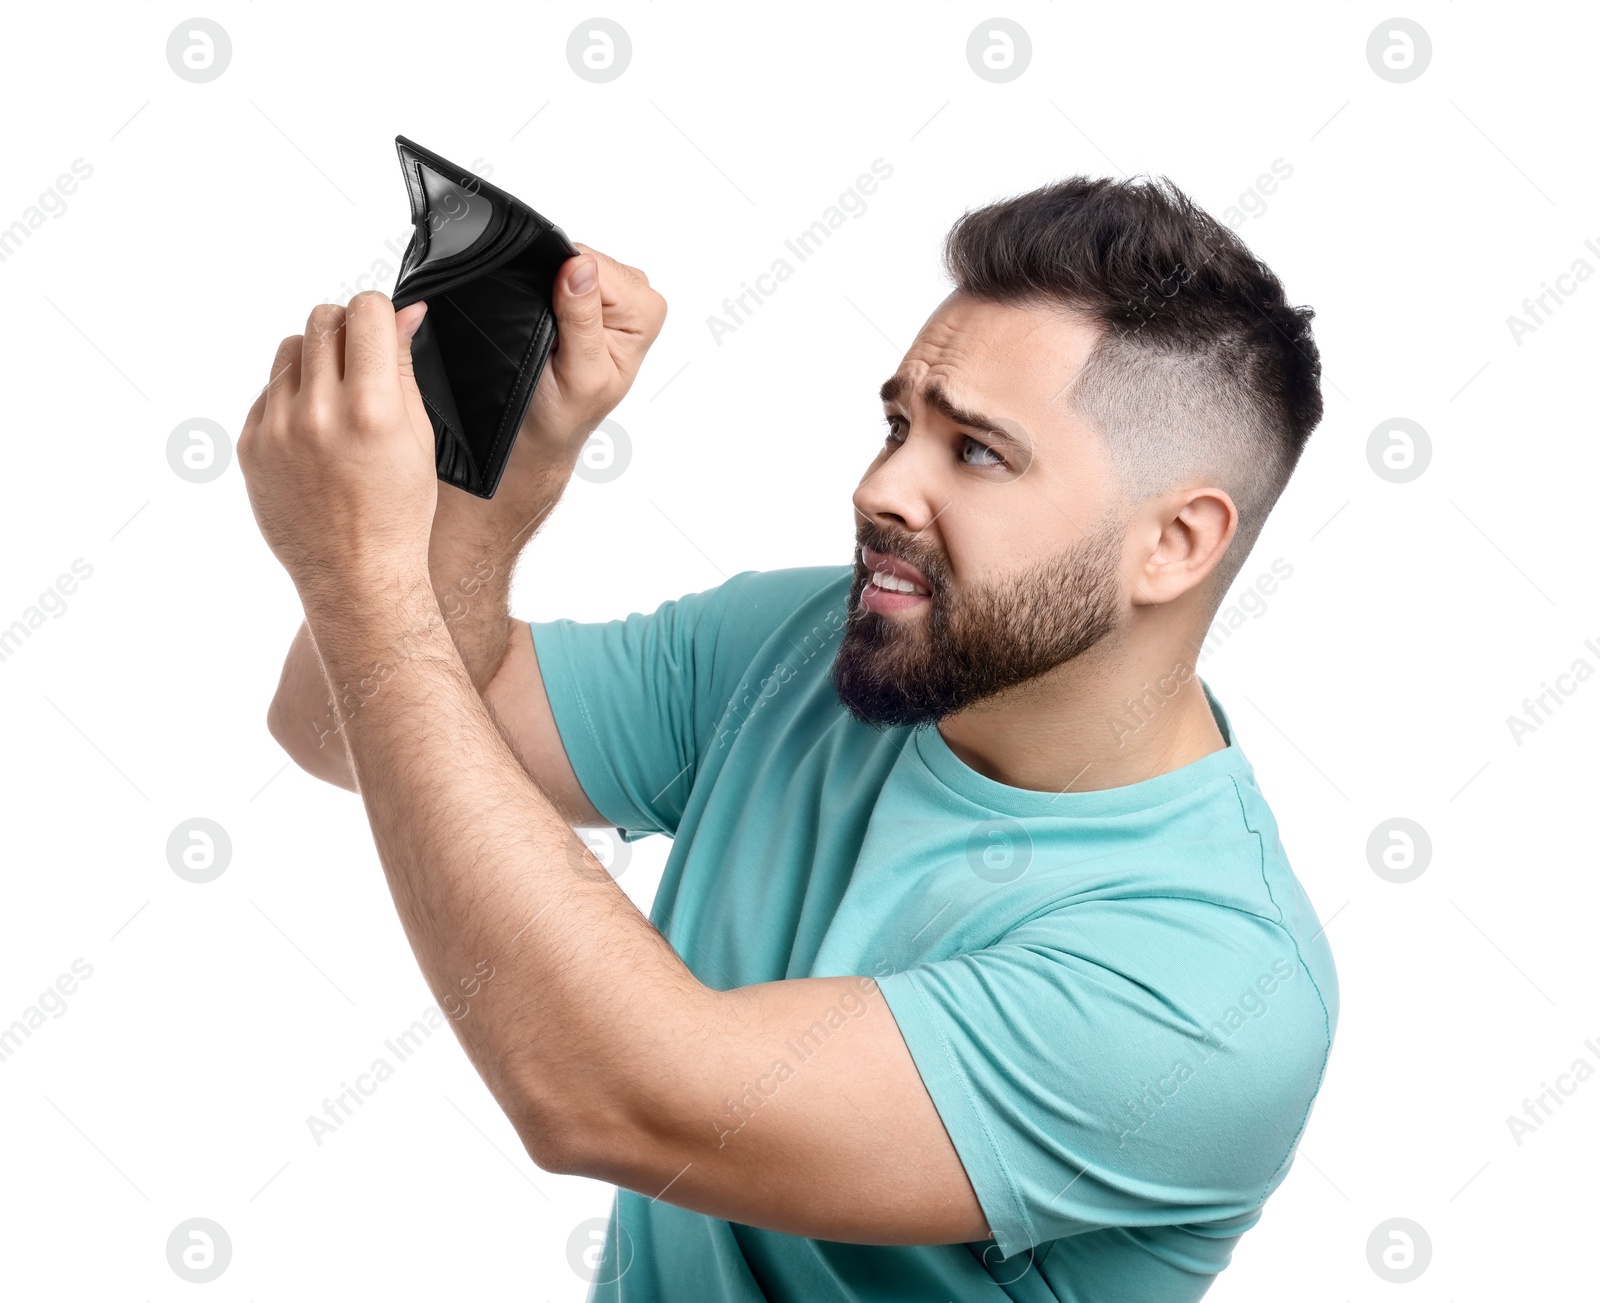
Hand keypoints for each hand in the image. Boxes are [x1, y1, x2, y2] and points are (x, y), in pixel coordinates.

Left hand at [238, 292, 435, 603]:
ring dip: (316, 358)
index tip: (384, 329)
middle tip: (362, 363)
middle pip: (323, 319)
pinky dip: (293, 397)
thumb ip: (403, 369)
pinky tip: (315, 433)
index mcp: (371, 411)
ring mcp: (277, 429)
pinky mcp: (250, 445)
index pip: (365, 312)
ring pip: (291, 348)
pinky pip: (269, 391)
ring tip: (336, 398)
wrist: (355, 575)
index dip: (381, 313)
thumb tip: (403, 313)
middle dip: (347, 331)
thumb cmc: (398, 512)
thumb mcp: (418, 438)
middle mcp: (318, 414)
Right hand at [493, 242, 666, 509]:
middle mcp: (634, 298)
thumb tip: (582, 267)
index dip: (564, 287)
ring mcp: (611, 293)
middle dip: (556, 289)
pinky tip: (548, 322)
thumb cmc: (564, 412)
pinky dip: (543, 289)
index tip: (557, 325)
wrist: (542, 432)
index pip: (596, 266)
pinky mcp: (585, 293)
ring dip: (548, 291)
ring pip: (566, 261)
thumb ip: (582, 319)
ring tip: (551, 334)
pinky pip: (556, 268)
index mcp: (645, 312)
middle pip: (582, 258)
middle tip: (553, 336)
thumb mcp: (578, 371)